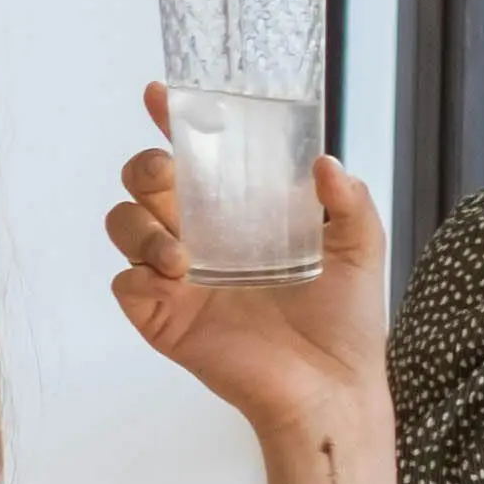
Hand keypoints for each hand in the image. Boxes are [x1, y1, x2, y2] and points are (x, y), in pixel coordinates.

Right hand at [106, 80, 393, 437]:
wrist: (331, 387)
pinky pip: (125, 285)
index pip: (195, 158)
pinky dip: (138, 276)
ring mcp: (175, 279)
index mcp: (238, 214)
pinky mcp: (162, 318)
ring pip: (122, 226)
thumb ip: (349, 201)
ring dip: (139, 227)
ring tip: (180, 256)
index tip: (162, 96)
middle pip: (142, 183)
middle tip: (171, 178)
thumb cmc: (344, 322)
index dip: (173, 123)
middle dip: (145, 168)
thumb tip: (323, 164)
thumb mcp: (360, 247)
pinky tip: (173, 281)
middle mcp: (199, 238)